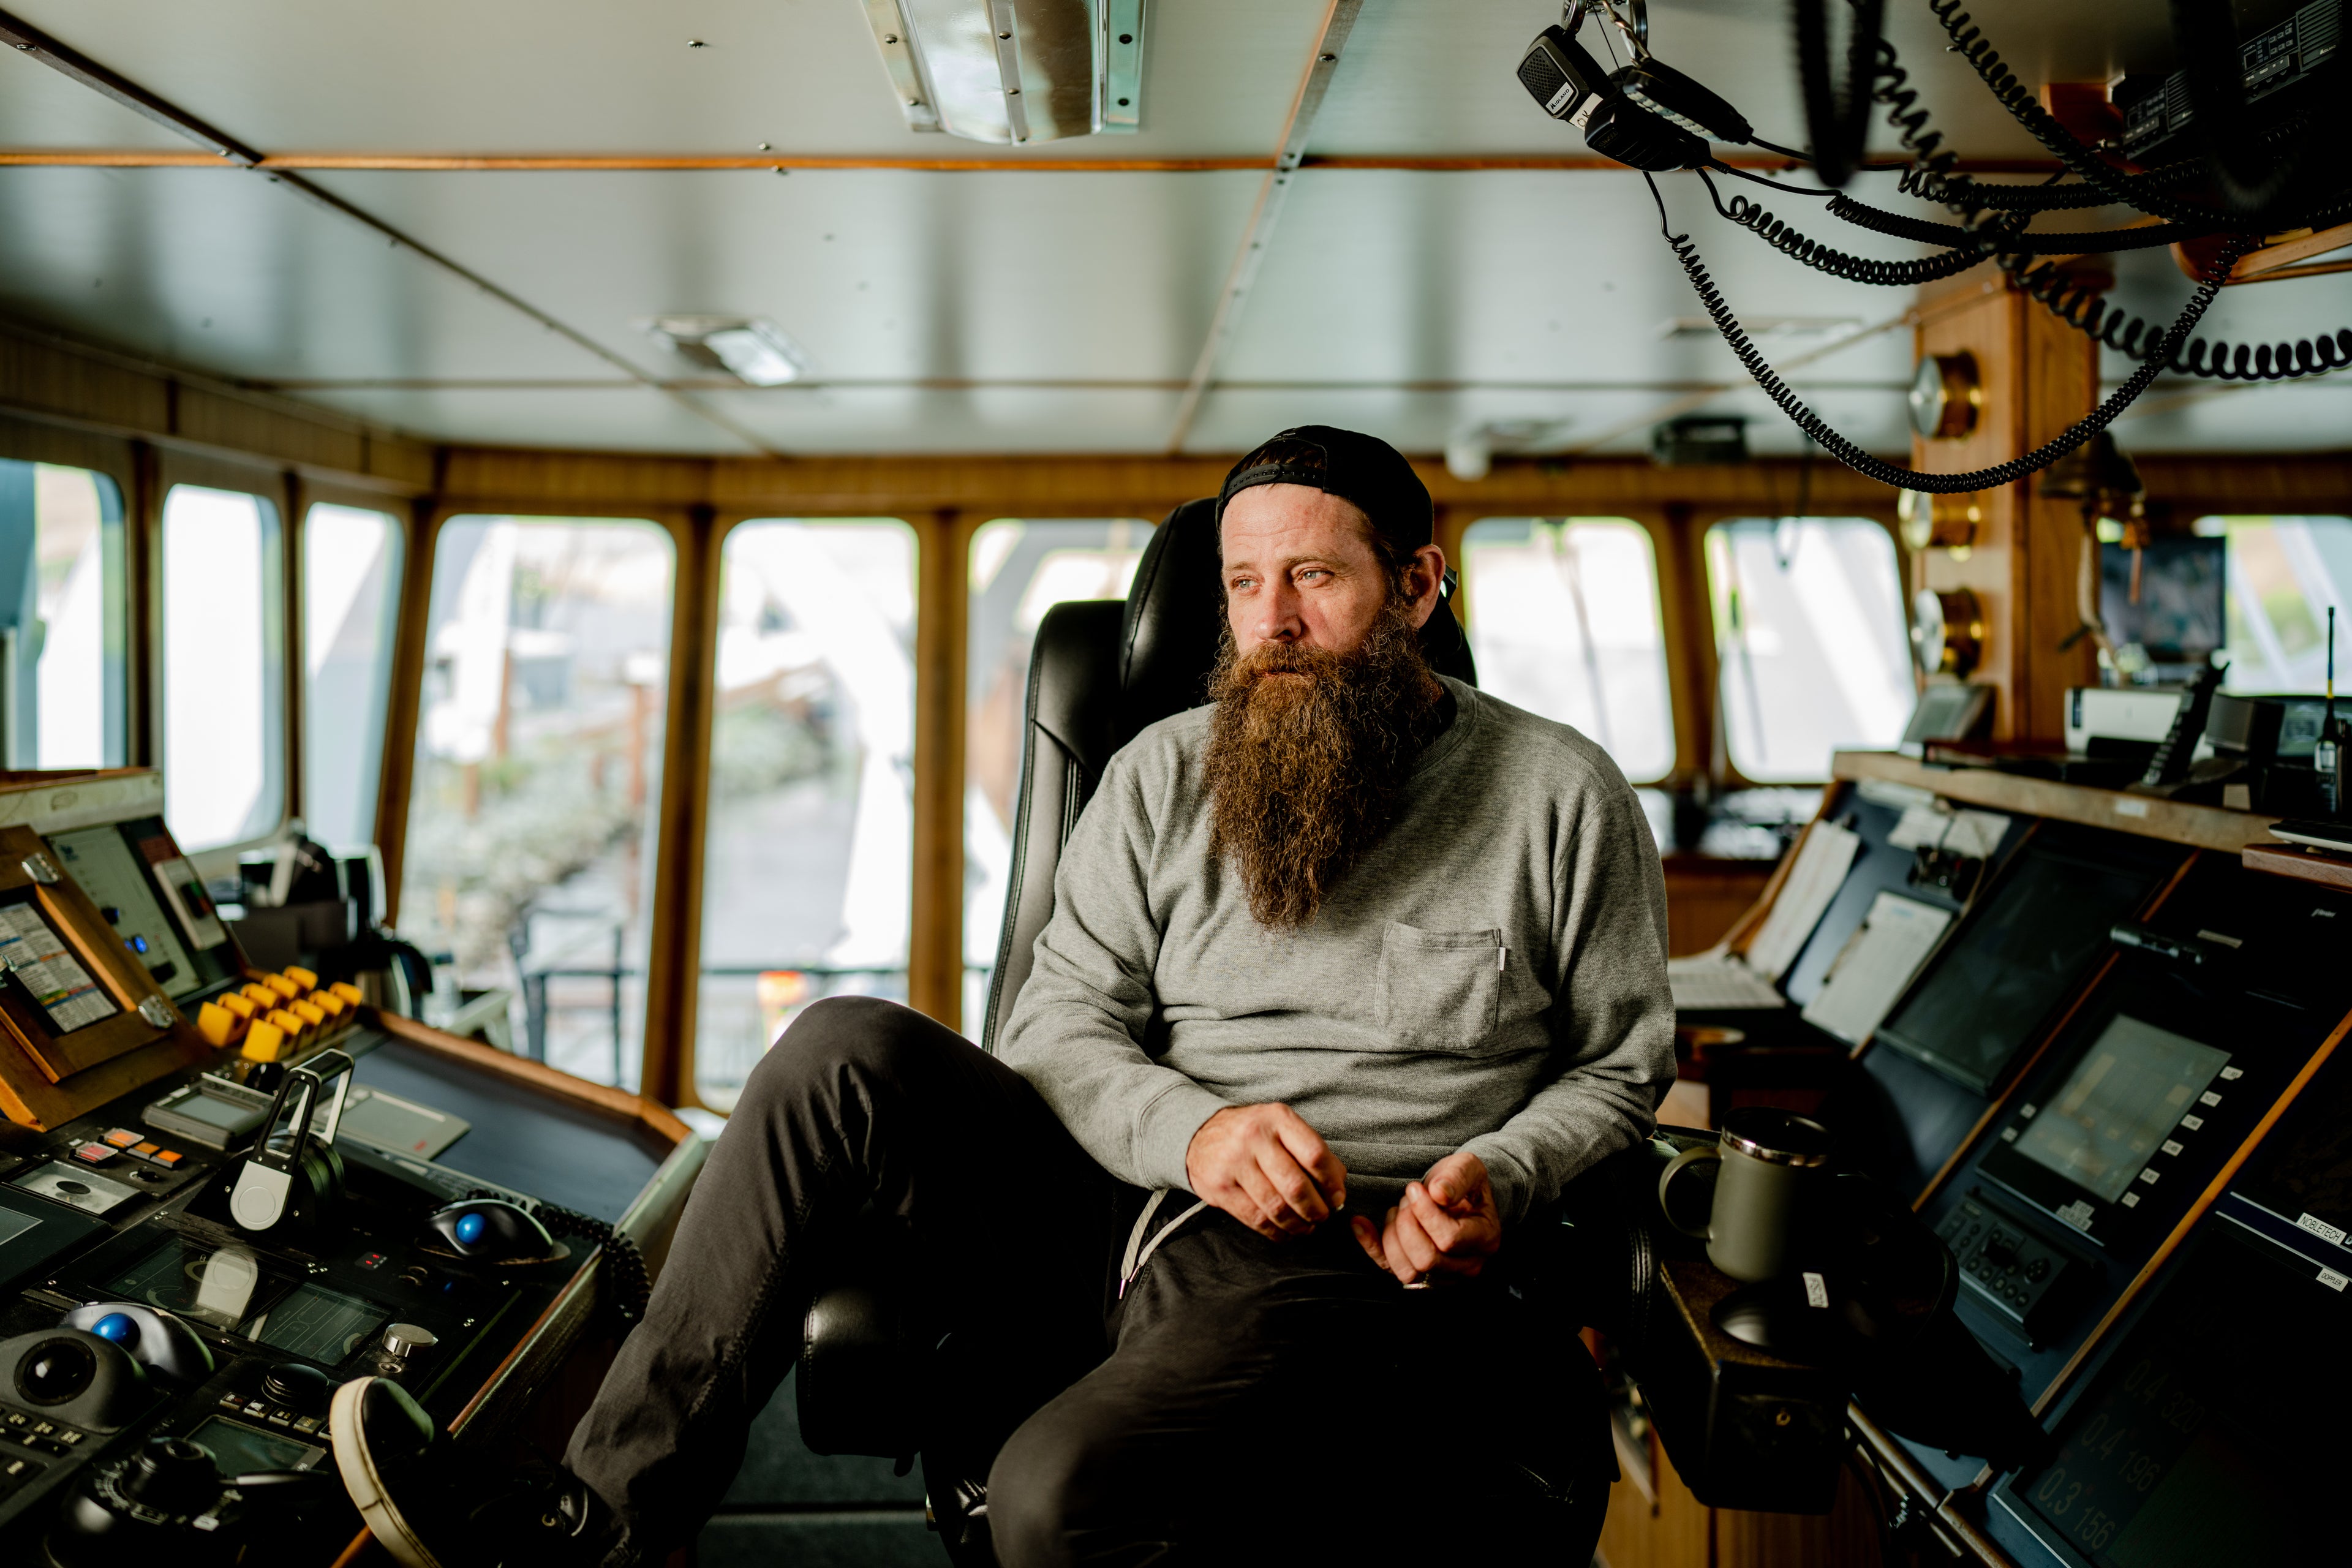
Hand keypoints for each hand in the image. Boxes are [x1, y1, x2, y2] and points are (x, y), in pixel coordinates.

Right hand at [1185, 1103, 1347, 1239]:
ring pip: (1276, 1207)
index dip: (1331, 1183)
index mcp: (1277, 1118)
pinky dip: (1276, 1232)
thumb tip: (1339, 1186)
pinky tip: (1285, 1231)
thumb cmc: (1253, 1134)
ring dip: (1298, 1224)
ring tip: (1306, 1227)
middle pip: (1296, 1185)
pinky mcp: (1220, 1188)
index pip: (1314, 1154)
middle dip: (1316, 1210)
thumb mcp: (1282, 1127)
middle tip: (1323, 1217)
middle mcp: (1255, 1137)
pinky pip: (1256, 1219)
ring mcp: (1234, 1162)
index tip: (1337, 1197)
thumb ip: (1312, 1151)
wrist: (1200, 1134)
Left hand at [1351, 1151, 1501, 1285]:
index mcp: (1485, 1239)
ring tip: (1398, 1211)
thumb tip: (1440, 1193)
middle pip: (1427, 1259)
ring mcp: (1443, 1275)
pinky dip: (1370, 1246)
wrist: (1458, 1194)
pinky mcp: (1418, 1275)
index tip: (1414, 1188)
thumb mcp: (1467, 1167)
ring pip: (1407, 1271)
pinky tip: (1361, 1224)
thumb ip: (1457, 1176)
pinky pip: (1388, 1269)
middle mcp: (1467, 1265)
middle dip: (1408, 1223)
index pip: (1449, 1239)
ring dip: (1393, 1236)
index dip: (1425, 1213)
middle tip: (1407, 1200)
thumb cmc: (1463, 1182)